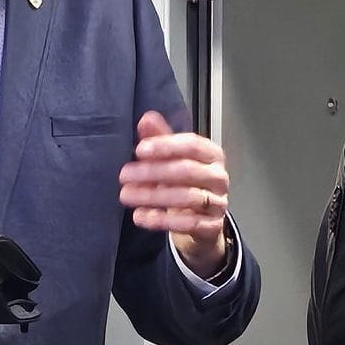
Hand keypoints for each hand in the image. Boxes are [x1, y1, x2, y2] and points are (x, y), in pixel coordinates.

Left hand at [119, 111, 231, 278]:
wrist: (201, 218)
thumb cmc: (185, 181)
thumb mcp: (172, 158)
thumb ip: (160, 138)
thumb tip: (146, 119)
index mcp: (212, 154)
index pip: (192, 145)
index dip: (166, 146)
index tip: (140, 150)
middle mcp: (219, 177)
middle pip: (188, 170)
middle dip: (153, 172)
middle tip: (124, 175)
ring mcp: (218, 202)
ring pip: (187, 197)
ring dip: (153, 196)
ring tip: (126, 195)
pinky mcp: (212, 226)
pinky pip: (188, 224)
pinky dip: (162, 220)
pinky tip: (140, 216)